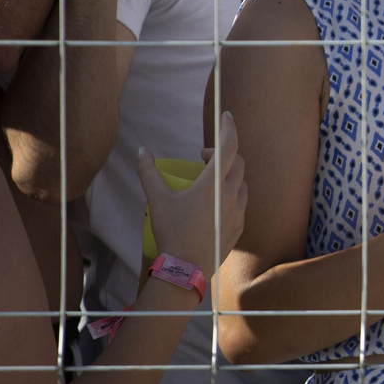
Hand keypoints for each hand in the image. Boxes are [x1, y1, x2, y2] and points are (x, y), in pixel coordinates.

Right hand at [142, 111, 247, 274]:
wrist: (186, 268)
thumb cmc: (171, 232)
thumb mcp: (157, 200)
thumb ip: (149, 172)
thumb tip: (142, 151)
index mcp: (213, 184)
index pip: (229, 146)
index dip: (229, 127)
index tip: (226, 115)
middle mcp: (231, 194)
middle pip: (237, 162)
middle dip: (222, 153)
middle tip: (203, 157)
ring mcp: (239, 210)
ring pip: (241, 182)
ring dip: (228, 174)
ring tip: (208, 180)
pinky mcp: (240, 225)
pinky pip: (241, 201)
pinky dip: (231, 193)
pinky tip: (214, 203)